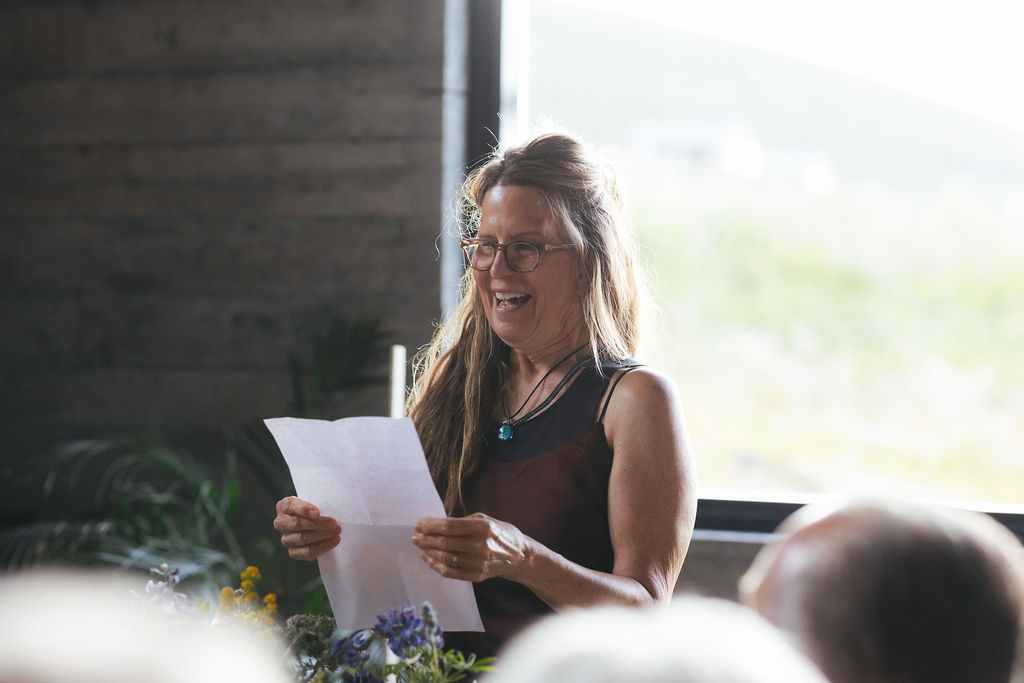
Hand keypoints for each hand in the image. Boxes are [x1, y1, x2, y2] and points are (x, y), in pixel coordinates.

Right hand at [273, 496, 340, 560]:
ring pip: (303, 538)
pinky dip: (322, 547)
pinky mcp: (293, 552)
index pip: (292, 506)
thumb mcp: (311, 500)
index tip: (317, 513)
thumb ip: (313, 503)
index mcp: (283, 506)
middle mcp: (281, 523)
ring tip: (336, 532)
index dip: (304, 510)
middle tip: (334, 524)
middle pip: (297, 524)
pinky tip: (333, 541)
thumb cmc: (312, 509)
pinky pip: (307, 552)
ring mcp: (286, 539)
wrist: (311, 522)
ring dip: (322, 536)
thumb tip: (317, 514)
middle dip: (318, 524)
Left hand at [412, 512, 529, 581]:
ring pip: (445, 558)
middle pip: (445, 543)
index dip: (431, 525)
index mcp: (483, 528)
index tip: (418, 524)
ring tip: (420, 546)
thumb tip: (435, 524)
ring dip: (428, 552)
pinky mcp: (477, 576)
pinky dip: (436, 566)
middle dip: (426, 539)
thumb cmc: (500, 533)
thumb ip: (461, 522)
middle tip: (415, 536)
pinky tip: (428, 559)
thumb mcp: (484, 519)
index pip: (450, 526)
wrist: (519, 556)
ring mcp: (478, 563)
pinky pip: (450, 572)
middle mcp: (481, 546)